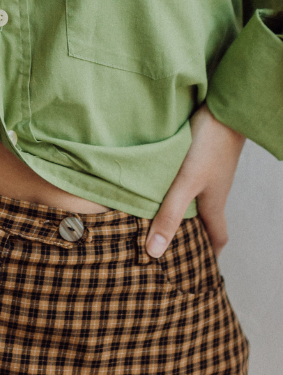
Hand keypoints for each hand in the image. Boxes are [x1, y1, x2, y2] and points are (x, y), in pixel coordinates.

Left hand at [146, 103, 245, 258]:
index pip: (217, 237)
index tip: (200, 268)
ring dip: (181, 207)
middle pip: (205, 218)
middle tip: (174, 244)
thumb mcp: (186, 184)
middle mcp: (213, 190)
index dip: (210, 254)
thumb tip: (154, 252)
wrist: (223, 109)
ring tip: (158, 213)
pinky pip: (189, 177)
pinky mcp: (200, 154)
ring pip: (196, 197)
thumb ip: (169, 214)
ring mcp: (208, 172)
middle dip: (192, 233)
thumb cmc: (209, 147)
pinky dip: (176, 185)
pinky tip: (158, 179)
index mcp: (213, 204)